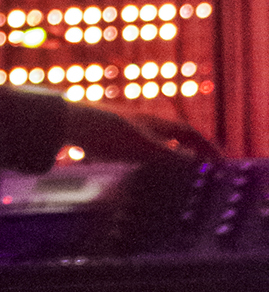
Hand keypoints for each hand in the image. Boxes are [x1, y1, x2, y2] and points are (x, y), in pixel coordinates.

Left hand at [66, 107, 217, 165]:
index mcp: (154, 123)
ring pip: (155, 141)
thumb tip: (195, 160)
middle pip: (173, 135)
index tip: (220, 159)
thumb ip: (169, 154)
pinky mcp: (110, 139)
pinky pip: (136, 148)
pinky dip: (149, 158)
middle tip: (204, 164)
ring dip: (170, 153)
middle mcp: (143, 124)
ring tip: (177, 169)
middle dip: (191, 148)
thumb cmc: (109, 133)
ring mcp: (126, 130)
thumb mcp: (143, 146)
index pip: (188, 132)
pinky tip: (142, 168)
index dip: (206, 145)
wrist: (71, 123)